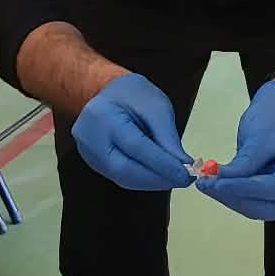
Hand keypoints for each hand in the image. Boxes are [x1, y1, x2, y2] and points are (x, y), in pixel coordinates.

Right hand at [72, 74, 192, 191]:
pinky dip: (142, 180)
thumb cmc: (132, 94)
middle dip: (157, 178)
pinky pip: (119, 177)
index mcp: (102, 115)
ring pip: (122, 178)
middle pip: (125, 168)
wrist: (107, 93)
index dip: (162, 164)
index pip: (135, 146)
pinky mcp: (93, 163)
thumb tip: (183, 165)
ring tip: (175, 179)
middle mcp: (89, 138)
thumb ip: (167, 136)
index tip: (186, 174)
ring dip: (152, 182)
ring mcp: (88, 153)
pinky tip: (159, 177)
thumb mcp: (156, 105)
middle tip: (184, 180)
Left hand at [198, 80, 274, 221]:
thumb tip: (219, 180)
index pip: (274, 189)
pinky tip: (214, 183)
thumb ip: (244, 163)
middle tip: (207, 185)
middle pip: (267, 207)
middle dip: (235, 198)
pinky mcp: (273, 192)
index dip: (244, 189)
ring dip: (230, 198)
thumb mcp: (260, 136)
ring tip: (206, 183)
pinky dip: (233, 193)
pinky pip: (252, 199)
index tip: (217, 183)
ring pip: (257, 207)